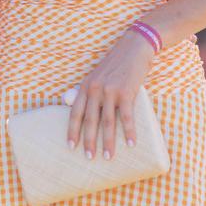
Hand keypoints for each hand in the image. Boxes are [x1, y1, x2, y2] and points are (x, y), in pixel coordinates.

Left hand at [67, 30, 153, 160]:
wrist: (134, 47)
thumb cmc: (116, 64)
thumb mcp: (97, 75)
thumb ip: (90, 92)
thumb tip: (82, 110)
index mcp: (86, 86)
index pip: (75, 112)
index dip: (72, 130)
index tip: (71, 146)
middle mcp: (95, 89)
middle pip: (89, 120)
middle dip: (88, 141)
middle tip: (88, 158)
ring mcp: (110, 91)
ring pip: (107, 122)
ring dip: (108, 141)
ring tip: (108, 157)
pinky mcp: (126, 92)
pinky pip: (127, 116)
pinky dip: (129, 131)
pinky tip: (131, 144)